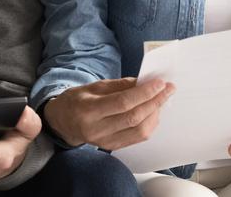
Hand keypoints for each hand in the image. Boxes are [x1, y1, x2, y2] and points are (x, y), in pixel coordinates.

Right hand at [42, 77, 173, 149]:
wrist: (63, 122)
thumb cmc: (78, 100)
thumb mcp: (94, 86)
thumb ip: (120, 85)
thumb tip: (145, 82)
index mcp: (88, 110)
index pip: (123, 103)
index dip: (144, 93)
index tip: (160, 83)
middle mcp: (96, 130)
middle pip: (134, 118)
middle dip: (155, 102)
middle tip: (168, 89)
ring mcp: (104, 142)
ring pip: (139, 131)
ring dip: (155, 113)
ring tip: (161, 99)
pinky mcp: (112, 148)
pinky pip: (137, 138)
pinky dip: (149, 124)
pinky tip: (152, 112)